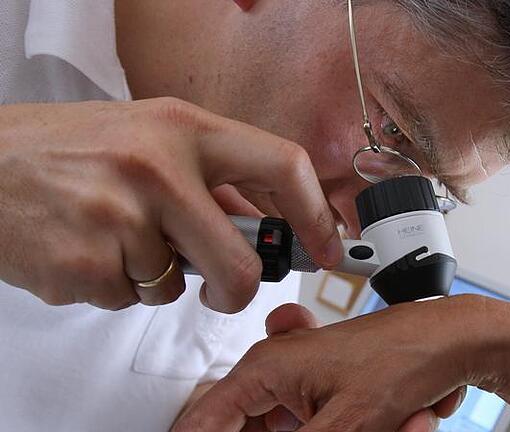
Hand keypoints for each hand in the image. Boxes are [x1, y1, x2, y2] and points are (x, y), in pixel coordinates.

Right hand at [0, 99, 341, 311]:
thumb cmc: (67, 149)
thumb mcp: (147, 137)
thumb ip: (209, 177)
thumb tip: (265, 223)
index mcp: (183, 128)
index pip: (283, 164)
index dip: (316, 213)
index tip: (326, 247)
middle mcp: (157, 169)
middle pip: (239, 261)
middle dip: (235, 288)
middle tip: (222, 287)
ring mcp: (120, 218)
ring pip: (175, 287)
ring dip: (153, 277)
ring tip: (112, 236)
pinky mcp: (86, 265)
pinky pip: (130, 299)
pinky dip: (115, 286)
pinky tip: (85, 248)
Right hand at [173, 297, 493, 431]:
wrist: (453, 343)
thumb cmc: (407, 359)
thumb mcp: (345, 425)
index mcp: (266, 367)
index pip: (202, 421)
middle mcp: (277, 370)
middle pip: (242, 425)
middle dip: (285, 431)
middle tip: (334, 425)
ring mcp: (301, 382)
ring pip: (280, 427)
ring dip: (322, 430)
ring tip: (384, 415)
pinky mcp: (323, 393)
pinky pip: (307, 424)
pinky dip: (331, 430)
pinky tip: (395, 415)